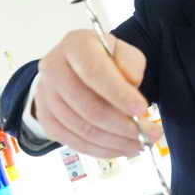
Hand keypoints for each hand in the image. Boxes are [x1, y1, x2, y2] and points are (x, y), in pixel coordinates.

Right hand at [34, 30, 160, 157]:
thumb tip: (131, 84)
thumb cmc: (104, 60)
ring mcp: (46, 96)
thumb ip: (130, 64)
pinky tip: (120, 148)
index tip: (142, 110)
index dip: (119, 94)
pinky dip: (100, 149)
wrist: (75, 69)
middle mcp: (53, 68)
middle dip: (123, 126)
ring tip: (139, 144)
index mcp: (74, 45)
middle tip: (148, 134)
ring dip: (115, 141)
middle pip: (88, 107)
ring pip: (82, 129)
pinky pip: (73, 142)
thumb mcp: (122, 52)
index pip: (95, 72)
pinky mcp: (46, 119)